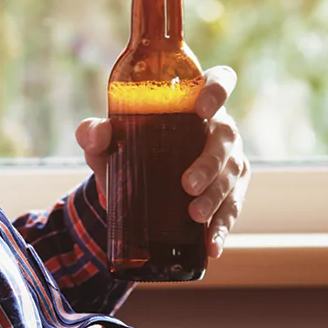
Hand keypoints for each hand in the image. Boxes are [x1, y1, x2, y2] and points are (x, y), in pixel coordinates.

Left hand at [75, 66, 249, 258]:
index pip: (221, 81)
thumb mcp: (106, 142)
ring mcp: (230, 159)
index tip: (202, 109)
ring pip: (233, 174)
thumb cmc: (126, 150)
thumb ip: (94, 133)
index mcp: (195, 101)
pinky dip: (222, 227)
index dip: (218, 90)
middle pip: (227, 136)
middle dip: (210, 162)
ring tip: (195, 217)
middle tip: (187, 185)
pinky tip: (211, 246)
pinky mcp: (232, 191)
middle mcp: (219, 127)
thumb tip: (97, 133)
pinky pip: (233, 207)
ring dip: (217, 197)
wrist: (132, 189)